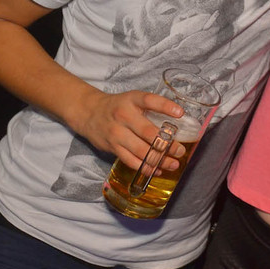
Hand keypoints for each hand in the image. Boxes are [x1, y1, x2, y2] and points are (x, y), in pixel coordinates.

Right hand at [70, 88, 187, 172]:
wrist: (89, 113)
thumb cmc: (118, 107)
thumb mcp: (133, 99)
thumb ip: (152, 108)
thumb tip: (180, 121)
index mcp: (132, 100)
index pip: (150, 100)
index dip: (166, 106)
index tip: (180, 113)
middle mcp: (124, 115)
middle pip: (148, 132)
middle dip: (167, 144)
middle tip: (180, 151)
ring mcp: (117, 133)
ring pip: (140, 150)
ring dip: (159, 160)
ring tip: (173, 164)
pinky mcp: (112, 147)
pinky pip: (131, 161)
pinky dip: (145, 167)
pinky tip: (156, 169)